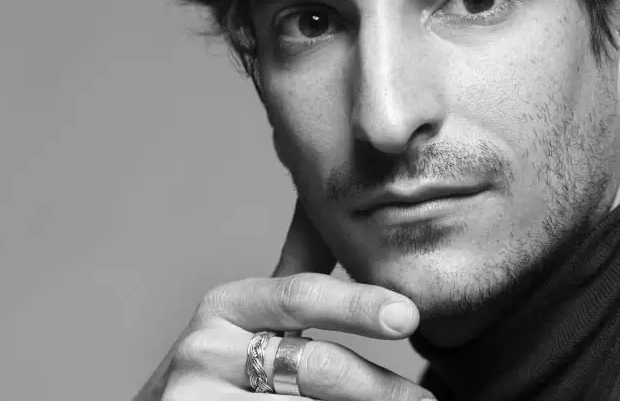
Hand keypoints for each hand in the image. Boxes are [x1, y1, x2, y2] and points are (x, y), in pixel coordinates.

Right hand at [135, 200, 433, 399]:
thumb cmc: (222, 373)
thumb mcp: (247, 324)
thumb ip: (297, 292)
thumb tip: (358, 235)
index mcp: (228, 305)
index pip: (300, 296)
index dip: (358, 304)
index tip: (408, 316)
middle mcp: (205, 348)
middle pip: (315, 366)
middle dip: (379, 387)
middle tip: (424, 400)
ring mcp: (195, 396)